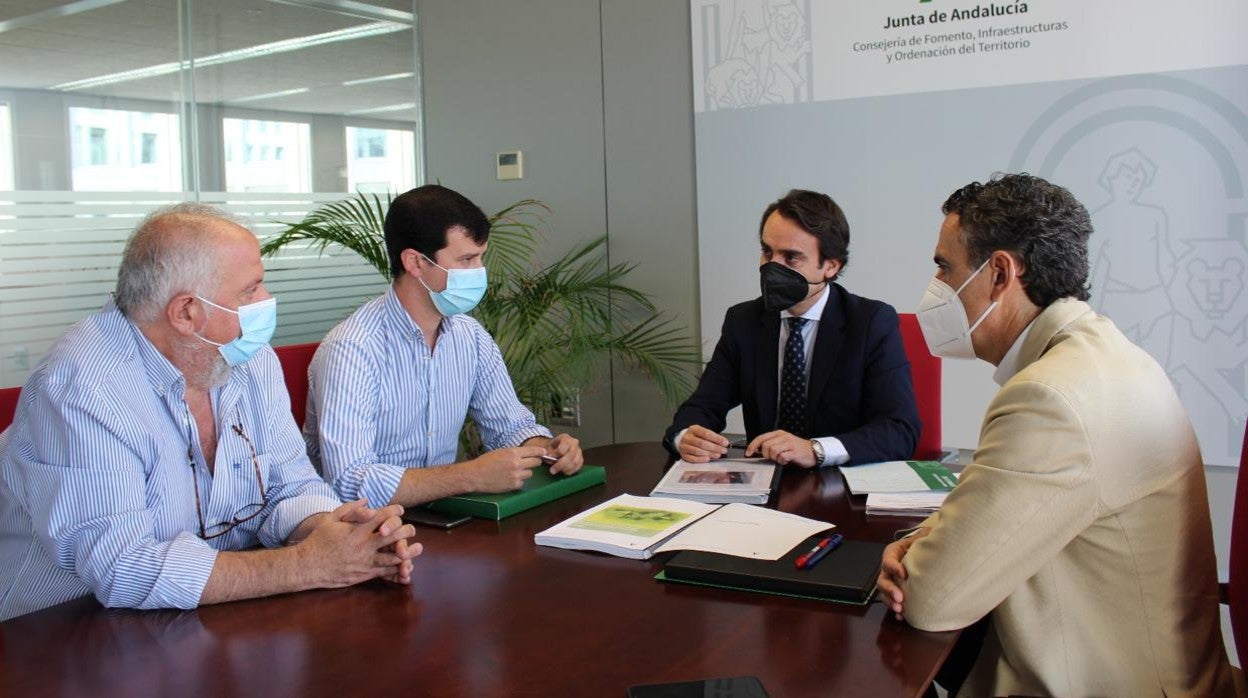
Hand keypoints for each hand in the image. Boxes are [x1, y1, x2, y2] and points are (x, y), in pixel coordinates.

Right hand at [298, 500, 421, 587]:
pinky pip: (384, 572)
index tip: (401, 509)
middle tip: (412, 529)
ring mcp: (364, 562)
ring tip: (418, 548)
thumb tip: (366, 500)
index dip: (394, 511)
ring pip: (392, 557)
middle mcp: (363, 545)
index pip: (381, 517)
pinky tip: (404, 567)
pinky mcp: (363, 575)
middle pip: (392, 536)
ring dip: (407, 552)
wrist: (306, 566)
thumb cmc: (317, 541)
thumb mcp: (330, 519)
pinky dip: (396, 570)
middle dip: (405, 531)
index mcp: (356, 530)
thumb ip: (349, 508)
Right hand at [464, 446, 545, 492]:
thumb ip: (515, 452)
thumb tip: (527, 453)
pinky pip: (523, 483)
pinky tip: (509, 479)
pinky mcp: (513, 485)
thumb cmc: (486, 462)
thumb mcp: (501, 451)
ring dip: (525, 472)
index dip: (540, 452)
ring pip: (530, 473)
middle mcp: (516, 463)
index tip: (544, 453)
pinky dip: (518, 481)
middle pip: (536, 462)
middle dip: (535, 462)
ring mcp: (516, 475)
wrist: (475, 475)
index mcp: (513, 452)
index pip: (534, 451)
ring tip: (514, 471)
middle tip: (532, 462)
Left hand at [545, 433, 583, 474]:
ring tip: (557, 471)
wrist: (556, 450)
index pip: (565, 445)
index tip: (550, 457)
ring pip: (575, 462)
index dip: (557, 452)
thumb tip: (548, 457)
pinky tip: (563, 472)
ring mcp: (579, 451)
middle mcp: (574, 443)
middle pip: (570, 455)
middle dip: (560, 464)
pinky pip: (578, 466)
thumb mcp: (547, 447)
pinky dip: (570, 471)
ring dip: (565, 469)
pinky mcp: (581, 459)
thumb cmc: (551, 448)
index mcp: (565, 438)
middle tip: (552, 470)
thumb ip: (547, 452)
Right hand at [677, 425, 728, 462]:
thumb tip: (724, 443)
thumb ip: (714, 437)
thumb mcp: (704, 433)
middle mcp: (687, 437)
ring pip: (697, 451)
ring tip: (717, 455)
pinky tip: (707, 459)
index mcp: (694, 429)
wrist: (686, 440)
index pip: (706, 434)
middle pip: (702, 443)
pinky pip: (692, 458)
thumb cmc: (697, 437)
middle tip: (723, 450)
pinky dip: (700, 459)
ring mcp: (684, 446)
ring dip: (709, 454)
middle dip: (714, 448)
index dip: (716, 439)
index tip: (725, 443)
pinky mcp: (683, 455)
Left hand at [746, 430, 815, 466]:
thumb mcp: (783, 443)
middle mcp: (784, 437)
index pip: (761, 438)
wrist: (814, 451)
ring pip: (773, 451)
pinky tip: (786, 461)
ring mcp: (789, 444)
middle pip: (766, 446)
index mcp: (779, 433)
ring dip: (774, 458)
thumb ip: (772, 444)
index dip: (753, 446)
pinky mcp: (794, 452)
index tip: (748, 453)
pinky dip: (782, 461)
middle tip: (772, 458)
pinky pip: (782, 457)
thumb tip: (757, 450)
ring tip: (780, 459)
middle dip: (766, 455)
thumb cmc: (797, 448)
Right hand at [877, 527, 929, 619]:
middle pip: (883, 579)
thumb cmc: (924, 543)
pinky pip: (892, 602)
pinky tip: (902, 616)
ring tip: (900, 609)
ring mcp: (892, 581)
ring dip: (890, 602)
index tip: (904, 574)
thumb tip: (933, 534)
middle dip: (890, 589)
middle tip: (900, 597)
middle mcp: (890, 568)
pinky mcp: (898, 591)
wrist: (929, 552)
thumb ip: (925, 536)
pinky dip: (896, 610)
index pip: (889, 559)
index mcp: (894, 553)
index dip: (894, 567)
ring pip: (884, 593)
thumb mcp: (922, 536)